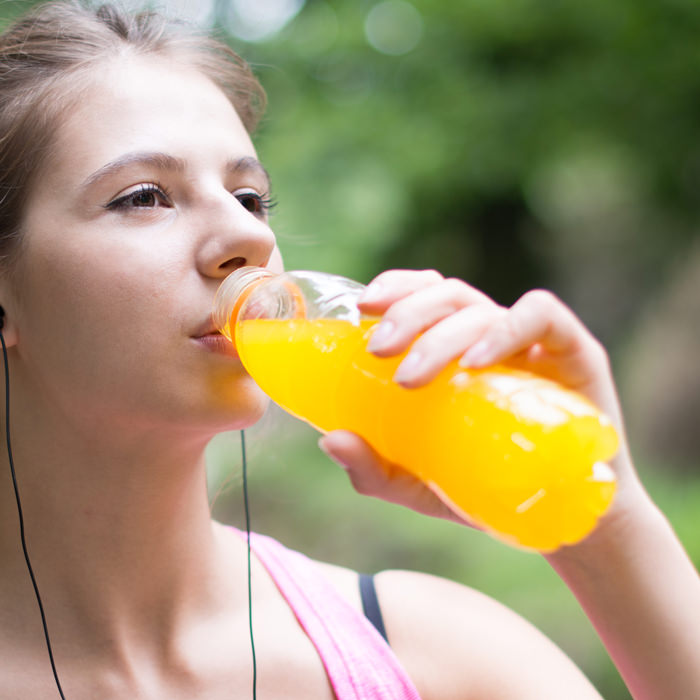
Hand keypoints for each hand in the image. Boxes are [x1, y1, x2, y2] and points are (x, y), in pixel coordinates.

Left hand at [320, 269, 645, 531]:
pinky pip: (539, 317)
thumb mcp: (420, 486)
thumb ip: (376, 468)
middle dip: (406, 314)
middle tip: (378, 351)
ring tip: (411, 376)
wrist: (562, 520)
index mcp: (454, 348)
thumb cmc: (486, 488)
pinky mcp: (573, 350)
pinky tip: (479, 361)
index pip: (424, 293)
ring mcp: (530, 341)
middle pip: (446, 295)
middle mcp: (489, 335)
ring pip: (481, 308)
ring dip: (440, 334)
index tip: (363, 309)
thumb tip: (330, 440)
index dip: (394, 288)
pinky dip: (506, 329)